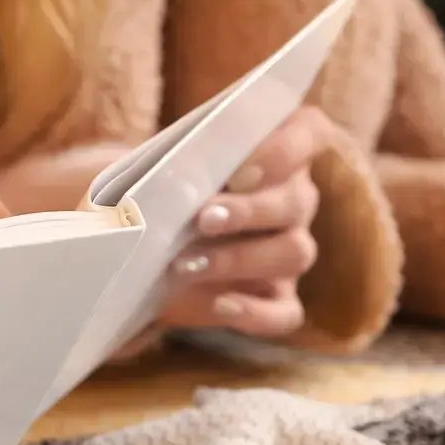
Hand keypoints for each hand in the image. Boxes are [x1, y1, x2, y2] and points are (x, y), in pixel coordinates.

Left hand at [156, 105, 330, 339]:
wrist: (135, 250)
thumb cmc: (146, 195)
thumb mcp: (141, 171)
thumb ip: (151, 165)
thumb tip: (137, 188)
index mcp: (270, 153)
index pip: (309, 132)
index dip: (286, 148)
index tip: (239, 170)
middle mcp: (290, 199)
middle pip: (297, 201)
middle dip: (250, 210)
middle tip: (203, 219)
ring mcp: (286, 251)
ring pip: (295, 252)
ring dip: (242, 258)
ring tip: (187, 264)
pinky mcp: (274, 298)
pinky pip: (285, 312)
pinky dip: (257, 312)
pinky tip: (221, 305)